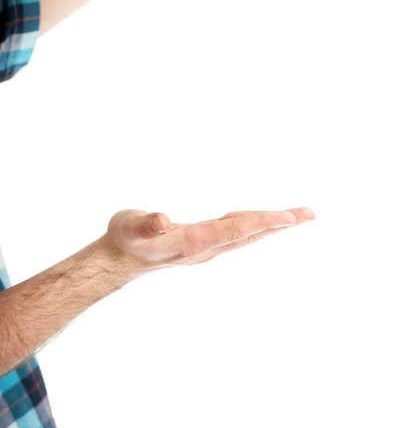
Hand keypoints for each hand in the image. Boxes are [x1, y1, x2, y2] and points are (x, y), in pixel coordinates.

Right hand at [103, 207, 314, 277]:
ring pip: (246, 236)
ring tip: (295, 217)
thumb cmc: (124, 238)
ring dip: (271, 225)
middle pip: (250, 234)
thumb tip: (162, 220)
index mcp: (194, 241)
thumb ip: (145, 223)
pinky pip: (237, 235)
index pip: (236, 229)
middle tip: (309, 214)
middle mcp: (206, 248)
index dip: (263, 220)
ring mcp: (206, 249)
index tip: (291, 216)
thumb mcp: (129, 225)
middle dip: (280, 223)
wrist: (119, 261)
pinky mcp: (203, 246)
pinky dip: (255, 227)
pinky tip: (260, 222)